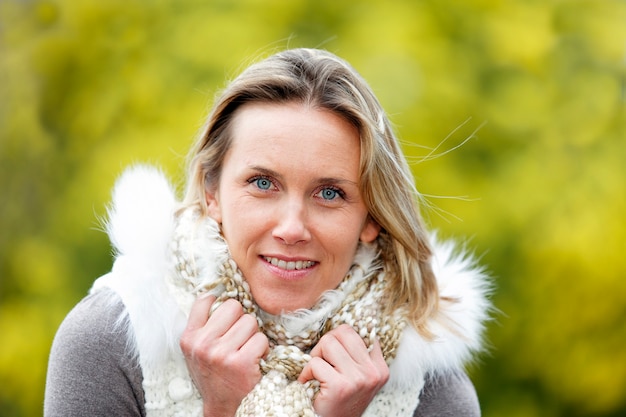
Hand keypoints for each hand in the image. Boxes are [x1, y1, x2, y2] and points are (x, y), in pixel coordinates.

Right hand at [180, 295, 268, 416]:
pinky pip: (261, 339)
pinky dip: (263, 349)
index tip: (225, 314)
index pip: (205, 299)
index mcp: (189, 337)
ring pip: (250, 322)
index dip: (220, 302)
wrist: (221, 405)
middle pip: (234, 306)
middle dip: (240, 319)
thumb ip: (204, 325)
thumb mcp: (197, 349)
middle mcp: (202, 344)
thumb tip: (217, 293)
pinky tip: (254, 359)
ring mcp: (221, 354)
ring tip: (245, 350)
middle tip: (238, 337)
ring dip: (253, 335)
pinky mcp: (241, 363)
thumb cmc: (213, 373)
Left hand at [297, 324, 388, 416]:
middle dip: (327, 343)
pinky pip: (315, 362)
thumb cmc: (341, 401)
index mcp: (380, 367)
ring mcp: (358, 379)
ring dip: (316, 356)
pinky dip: (306, 372)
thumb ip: (356, 355)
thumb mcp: (357, 377)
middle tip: (323, 361)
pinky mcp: (340, 386)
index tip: (334, 356)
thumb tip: (341, 328)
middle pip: (344, 332)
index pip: (358, 332)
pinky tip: (309, 383)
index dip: (340, 340)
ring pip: (329, 342)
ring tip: (317, 372)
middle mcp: (373, 372)